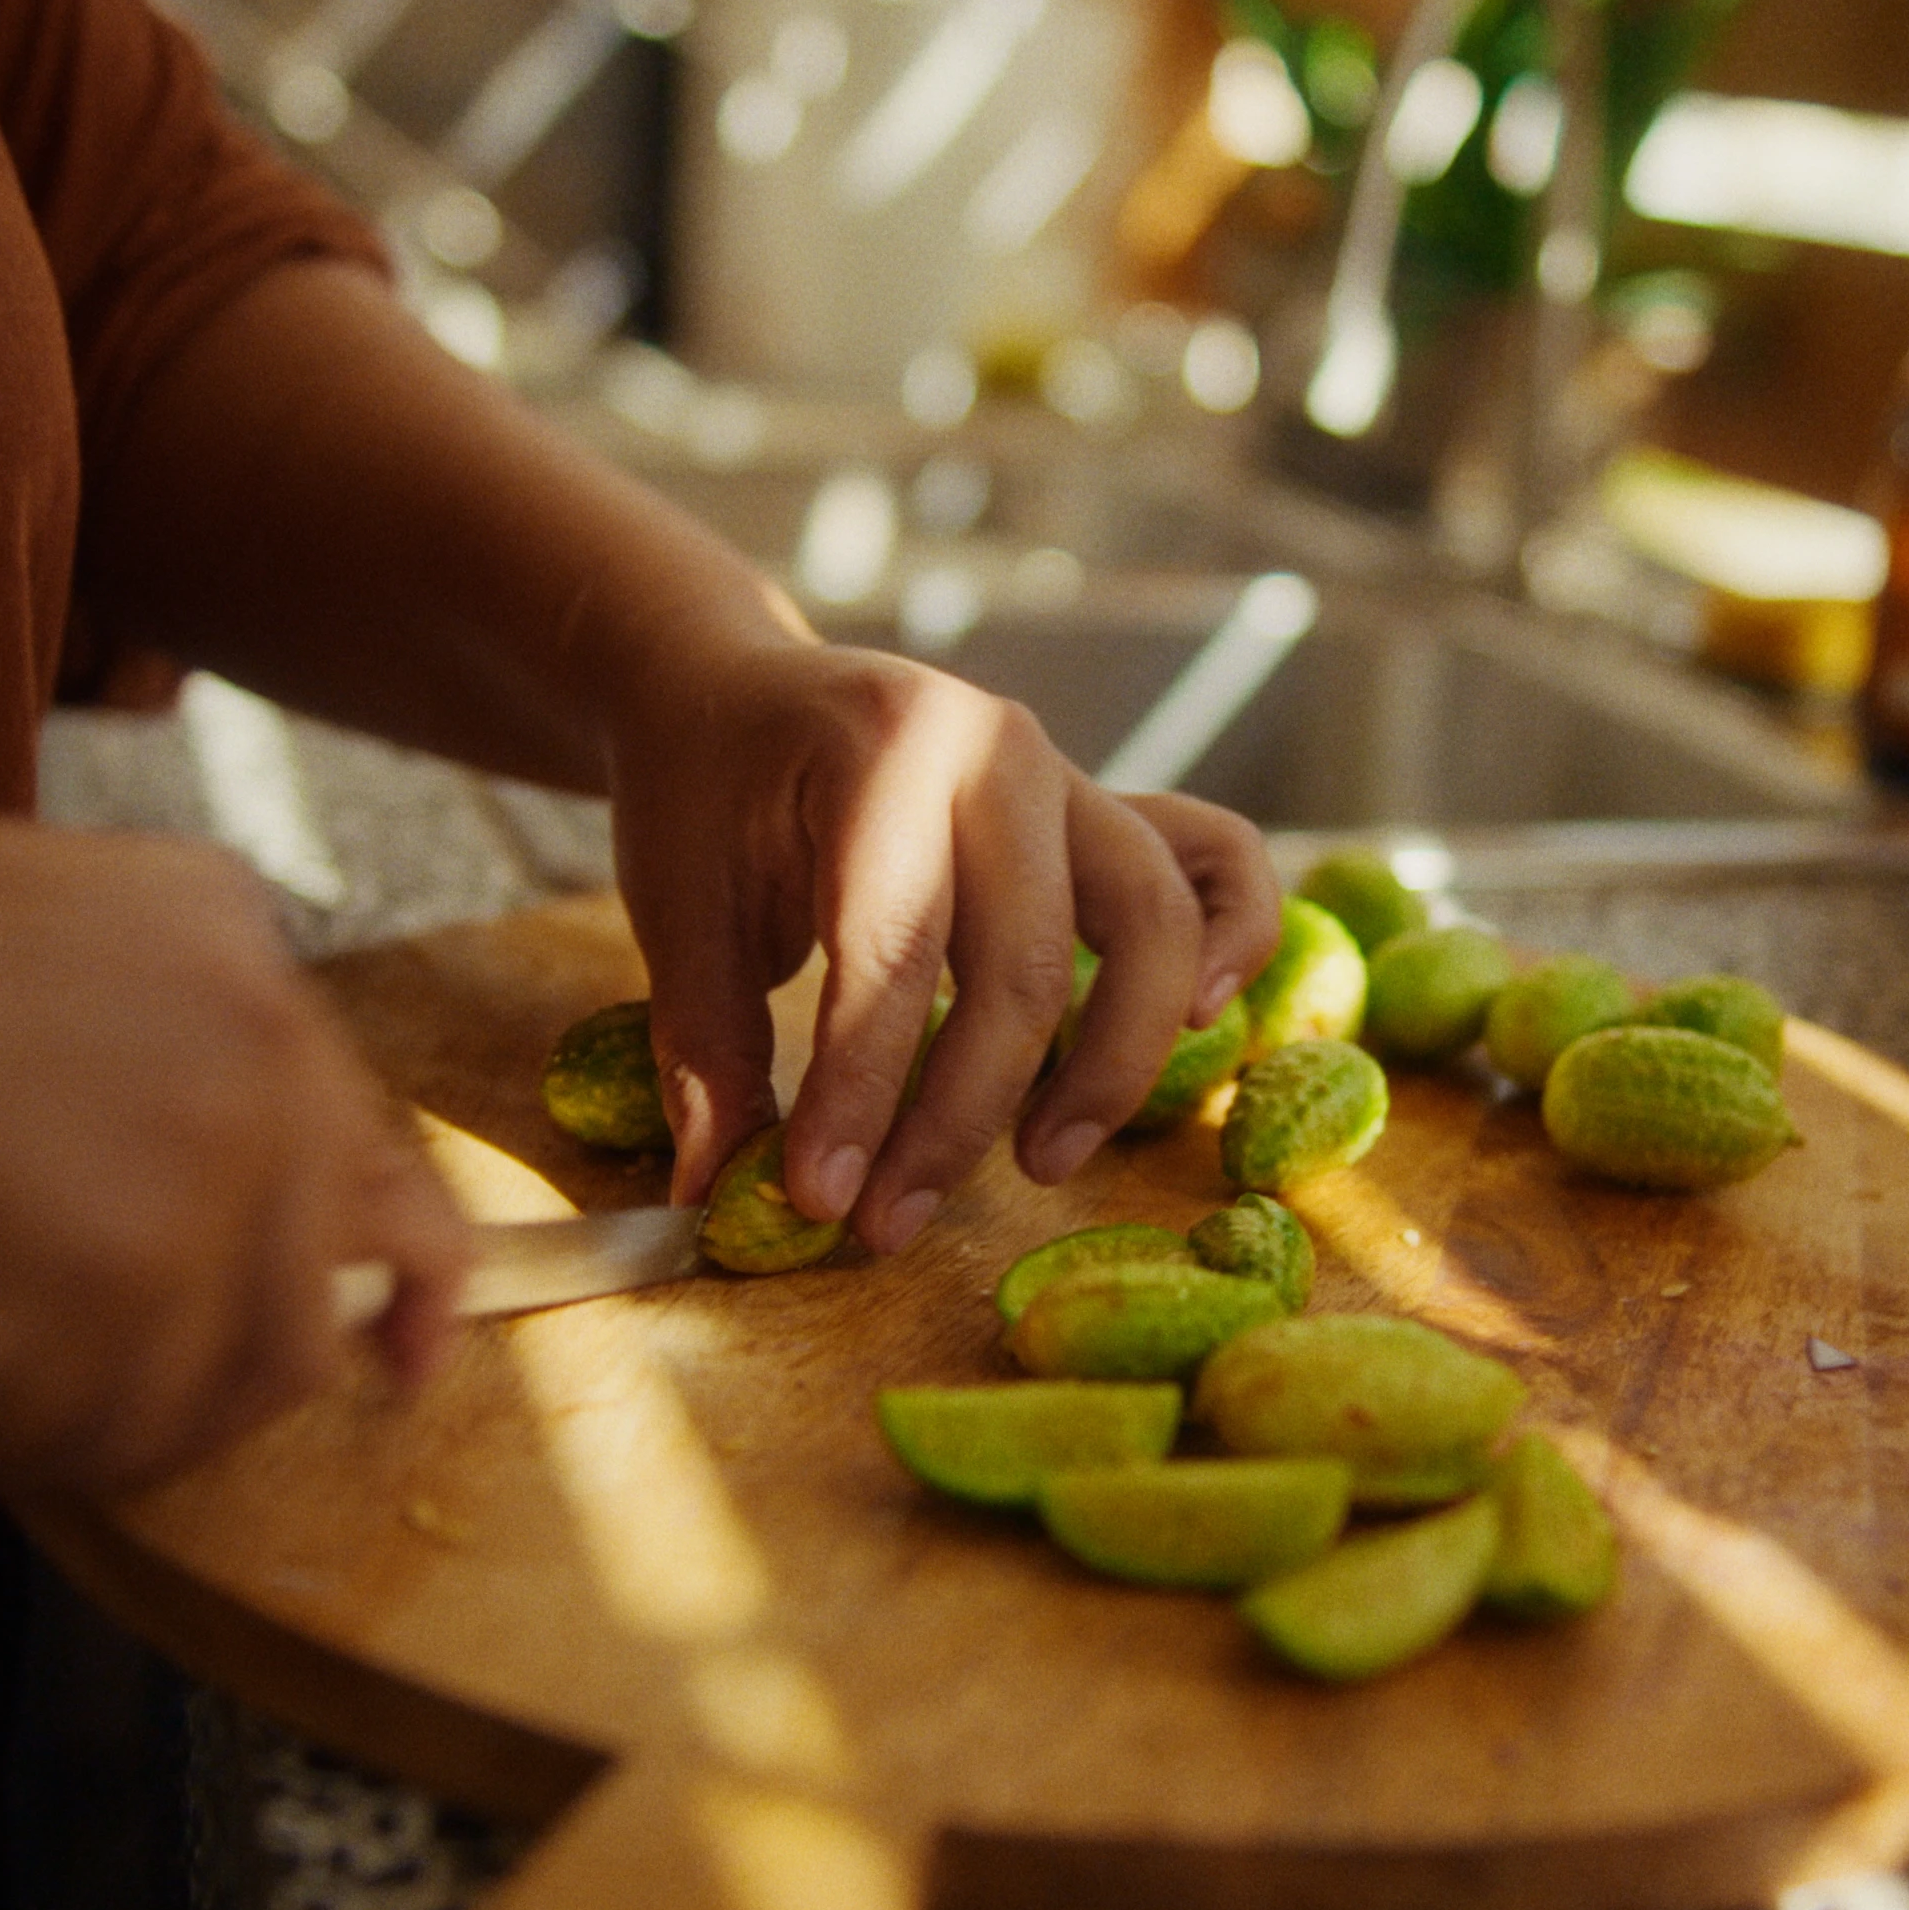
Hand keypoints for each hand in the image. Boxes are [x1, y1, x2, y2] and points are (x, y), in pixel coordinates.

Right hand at [0, 807, 471, 1496]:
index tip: (397, 1371)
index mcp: (240, 965)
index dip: (404, 1296)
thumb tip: (267, 1228)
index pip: (385, 1178)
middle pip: (276, 1344)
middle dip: (158, 1404)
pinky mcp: (42, 1333)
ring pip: (137, 1428)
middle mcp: (240, 1078)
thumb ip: (172, 1049)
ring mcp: (157, 1212)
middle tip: (6, 1401)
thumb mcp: (40, 921)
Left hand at [608, 638, 1277, 1249]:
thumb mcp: (676, 906)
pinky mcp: (1105, 810)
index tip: (818, 1199)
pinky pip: (1215, 863)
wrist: (737, 686)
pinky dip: (1231, 938)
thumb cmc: (705, 791)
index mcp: (883, 750)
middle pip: (1023, 964)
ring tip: (1038, 1165)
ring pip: (1150, 926)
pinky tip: (1201, 1023)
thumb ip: (707, 1048)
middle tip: (888, 1223)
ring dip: (1110, 1065)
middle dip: (957, 1117)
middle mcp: (998, 750)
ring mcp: (1068, 775)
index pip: (892, 950)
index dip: (860, 1092)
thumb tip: (722, 1193)